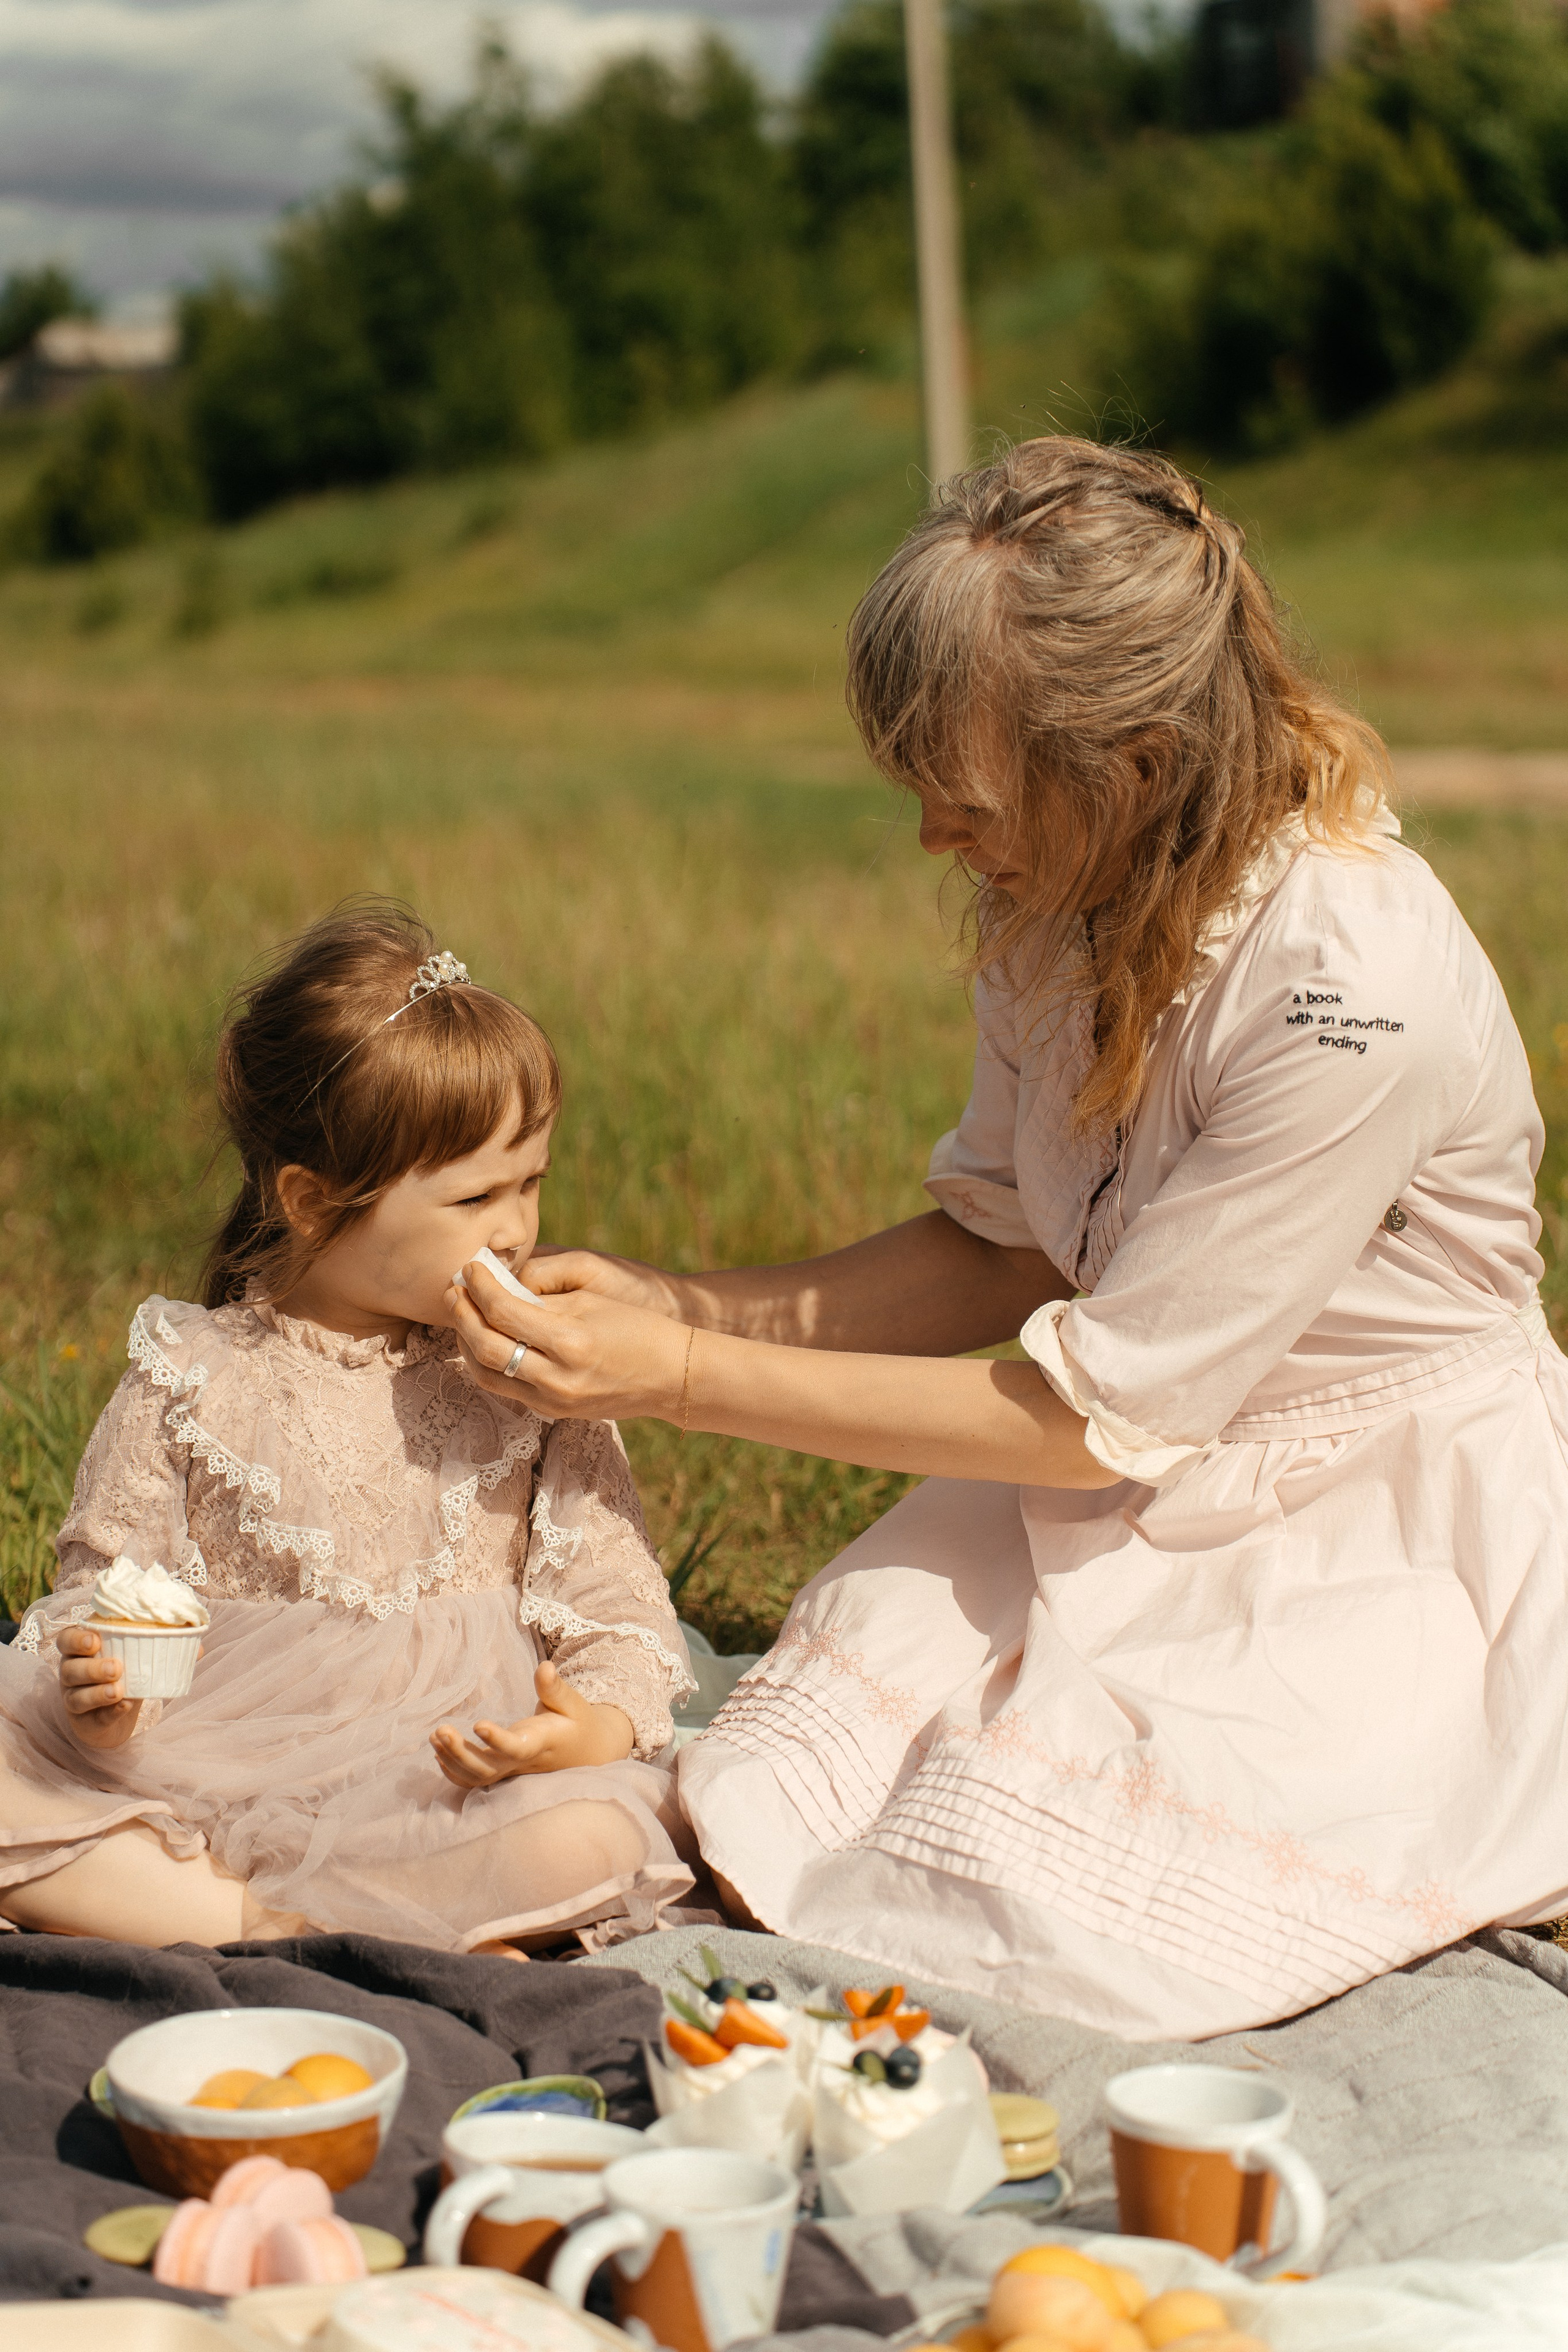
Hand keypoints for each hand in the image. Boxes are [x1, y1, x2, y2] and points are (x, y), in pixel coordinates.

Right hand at [57, 1624, 142, 1748]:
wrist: (122, 1713)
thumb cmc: (125, 1674)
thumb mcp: (129, 1654)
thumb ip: (138, 1640)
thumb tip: (168, 1622)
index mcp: (78, 1652)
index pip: (65, 1640)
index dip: (75, 1640)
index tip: (95, 1641)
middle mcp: (70, 1675)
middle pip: (70, 1670)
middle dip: (92, 1669)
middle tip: (116, 1668)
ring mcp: (74, 1700)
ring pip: (76, 1697)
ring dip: (98, 1693)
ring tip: (119, 1691)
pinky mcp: (86, 1723)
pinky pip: (96, 1718)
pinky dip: (111, 1712)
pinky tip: (125, 1705)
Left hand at [431, 1661, 634, 1786]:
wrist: (584, 1752)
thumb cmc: (576, 1723)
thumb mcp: (573, 1703)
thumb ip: (555, 1688)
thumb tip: (544, 1666)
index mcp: (541, 1743)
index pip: (517, 1748)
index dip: (497, 1740)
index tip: (478, 1724)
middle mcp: (523, 1761)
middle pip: (488, 1768)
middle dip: (461, 1753)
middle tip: (440, 1730)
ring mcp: (512, 1771)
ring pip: (478, 1778)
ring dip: (452, 1761)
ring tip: (434, 1736)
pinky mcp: (504, 1772)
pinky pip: (476, 1781)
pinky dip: (454, 1773)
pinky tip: (438, 1754)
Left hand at [448, 1258, 689, 1424]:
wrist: (671, 1376)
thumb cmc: (635, 1326)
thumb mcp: (590, 1301)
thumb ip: (539, 1297)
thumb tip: (495, 1287)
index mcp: (571, 1341)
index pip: (504, 1311)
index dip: (480, 1285)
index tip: (470, 1267)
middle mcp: (557, 1378)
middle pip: (486, 1347)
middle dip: (462, 1315)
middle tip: (453, 1290)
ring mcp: (552, 1401)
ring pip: (487, 1375)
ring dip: (466, 1343)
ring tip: (462, 1315)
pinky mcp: (552, 1412)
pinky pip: (505, 1388)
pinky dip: (487, 1363)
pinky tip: (484, 1341)